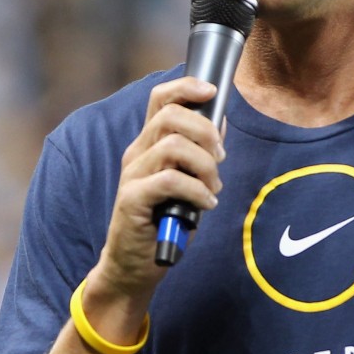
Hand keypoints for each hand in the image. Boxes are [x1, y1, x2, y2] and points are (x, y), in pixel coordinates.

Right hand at [91, 77, 224, 306]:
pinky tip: (205, 205)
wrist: (135, 266)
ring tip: (212, 189)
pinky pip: (170, 180)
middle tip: (220, 158)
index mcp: (149, 144)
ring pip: (173, 146)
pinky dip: (196, 191)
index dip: (187, 87)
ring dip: (204, 166)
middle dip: (206, 132)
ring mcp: (132, 175)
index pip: (161, 99)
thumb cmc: (165, 222)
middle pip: (171, 116)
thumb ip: (200, 154)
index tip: (213, 91)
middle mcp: (137, 153)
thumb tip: (222, 121)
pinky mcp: (131, 199)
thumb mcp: (188, 182)